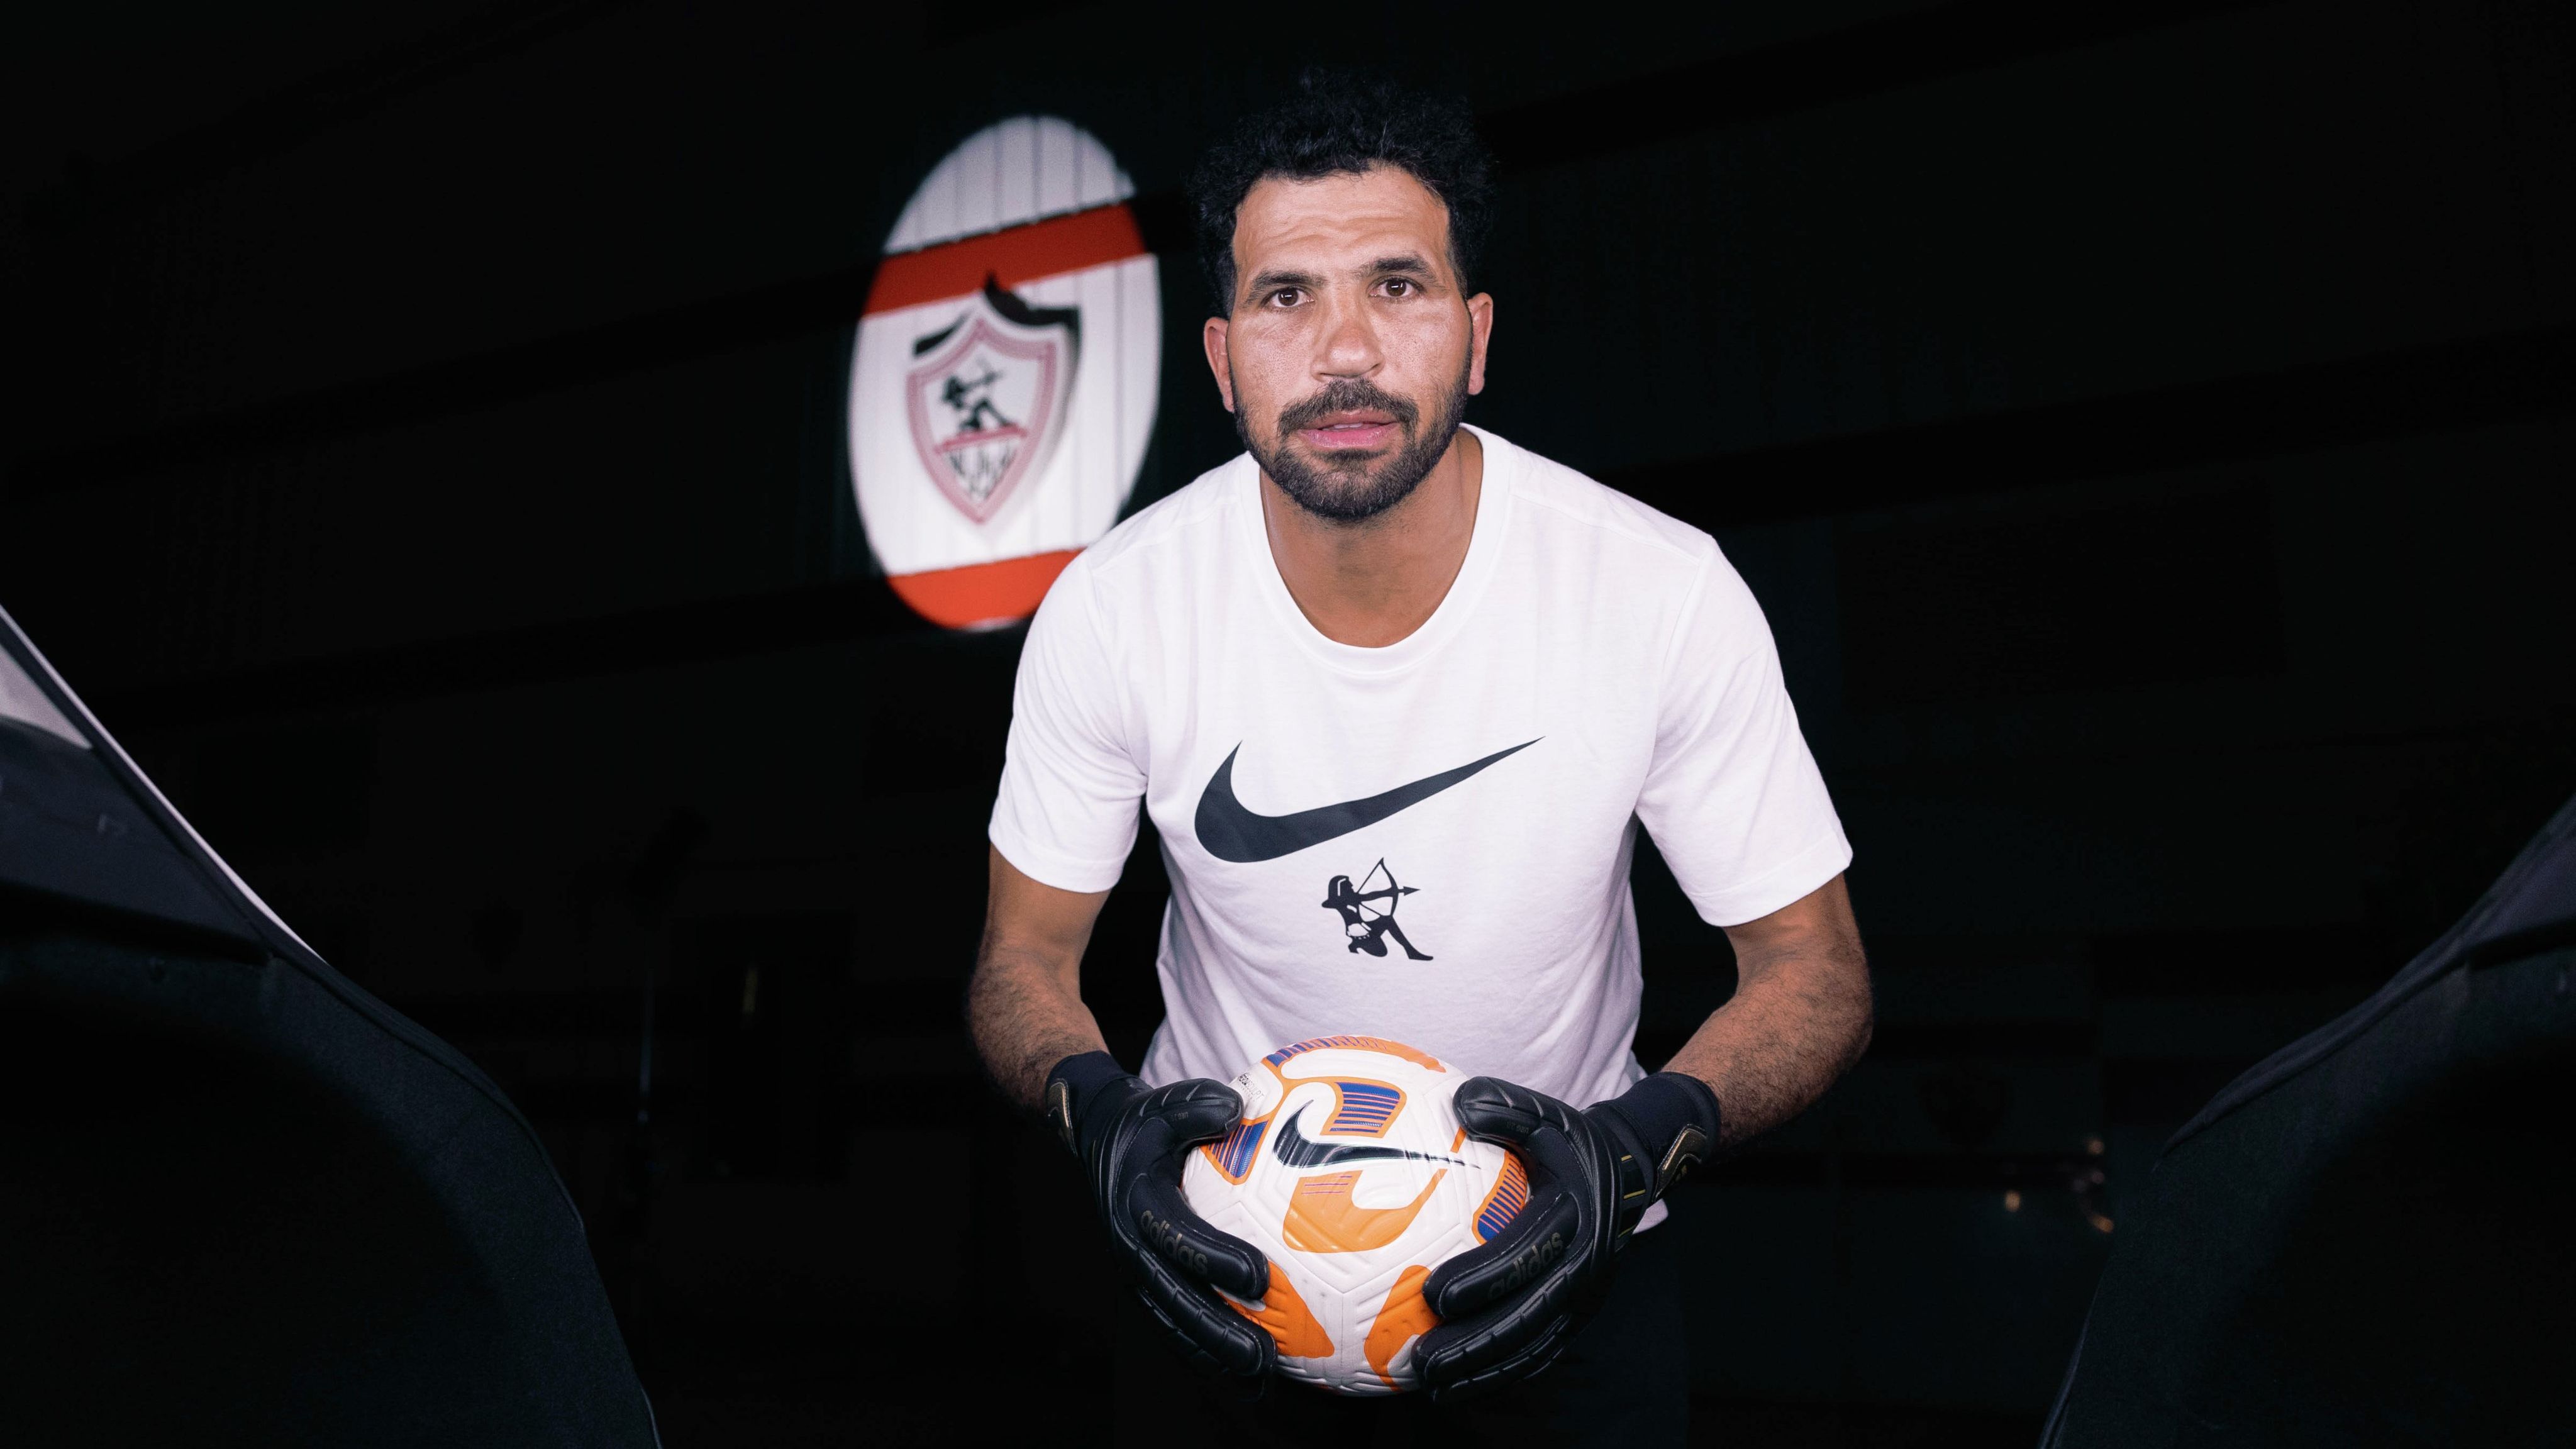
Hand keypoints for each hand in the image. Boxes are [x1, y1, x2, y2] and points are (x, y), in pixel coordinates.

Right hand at [1045, 1052, 1276, 1392]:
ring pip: (1172, 1322)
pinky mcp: (1145, 1285)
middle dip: (1217, 1330)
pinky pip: (1173, 1325)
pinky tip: (1242, 1375)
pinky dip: (1203, 1352)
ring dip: (1213, 1354)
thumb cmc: (1144, 1122)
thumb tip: (1236, 1103)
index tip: (1259, 1277)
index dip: (1214, 1258)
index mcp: (1138, 1203)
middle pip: (1174, 1297)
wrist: (1099, 1142)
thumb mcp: (1162, 1103)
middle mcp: (1131, 1246)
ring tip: (1257, 1379)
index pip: (1177, 1235)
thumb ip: (1195, 1104)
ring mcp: (1135, 1272)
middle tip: (1261, 1355)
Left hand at [1416, 1072, 1719, 1402]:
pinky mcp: (1577, 1314)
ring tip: (1433, 1386)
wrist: (1629, 1173)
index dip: (1484, 1277)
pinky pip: (1539, 1352)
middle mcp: (1585, 1267)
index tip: (1435, 1293)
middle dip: (1476, 1343)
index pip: (1526, 1254)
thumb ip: (1507, 1107)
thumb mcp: (1549, 1114)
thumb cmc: (1573, 1141)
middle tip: (1425, 1359)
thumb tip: (1461, 1102)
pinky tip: (1459, 1386)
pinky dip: (1502, 1373)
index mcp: (1575, 1219)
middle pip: (1527, 1316)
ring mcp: (1584, 1297)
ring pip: (1533, 1345)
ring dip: (1484, 1370)